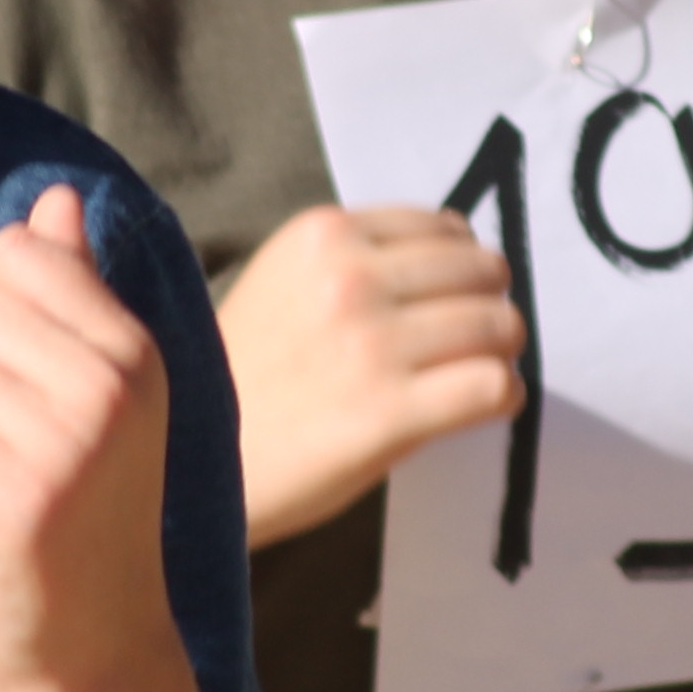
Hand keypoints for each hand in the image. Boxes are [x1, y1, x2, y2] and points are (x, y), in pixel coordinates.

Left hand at [0, 186, 179, 691]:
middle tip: (1, 436)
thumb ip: (75, 289)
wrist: (102, 644)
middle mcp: (114, 388)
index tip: (18, 376)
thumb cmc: (90, 503)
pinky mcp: (21, 504)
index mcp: (135, 349)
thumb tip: (54, 201)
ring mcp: (71, 446)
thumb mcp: (101, 391)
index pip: (16, 255)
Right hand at [217, 204, 526, 545]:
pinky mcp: (390, 414)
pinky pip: (493, 386)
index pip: (446, 228)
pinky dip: (502, 396)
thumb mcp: (283, 281)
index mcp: (323, 235)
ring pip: (499, 325)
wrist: (190, 463)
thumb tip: (461, 242)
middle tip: (472, 342)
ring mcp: (371, 345)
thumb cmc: (239, 377)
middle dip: (488, 304)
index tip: (450, 301)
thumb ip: (357, 256)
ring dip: (499, 353)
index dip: (461, 267)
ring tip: (472, 375)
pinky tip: (479, 407)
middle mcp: (349, 278)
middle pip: (483, 270)